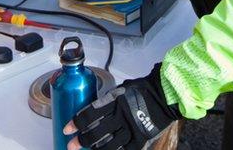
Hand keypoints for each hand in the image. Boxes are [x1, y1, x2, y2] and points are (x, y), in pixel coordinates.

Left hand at [65, 65, 180, 149]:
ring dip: (93, 149)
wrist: (165, 95)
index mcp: (114, 101)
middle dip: (80, 140)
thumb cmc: (144, 89)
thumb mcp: (122, 88)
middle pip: (94, 133)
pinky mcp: (140, 140)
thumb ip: (109, 99)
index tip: (67, 129)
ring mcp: (130, 130)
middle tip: (72, 145)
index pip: (88, 114)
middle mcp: (120, 116)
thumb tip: (95, 108)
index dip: (75, 123)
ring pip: (106, 146)